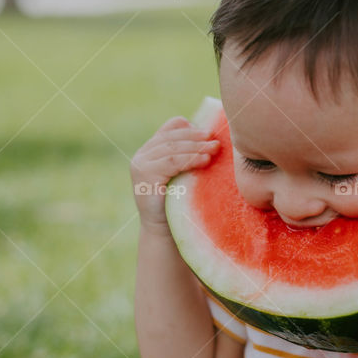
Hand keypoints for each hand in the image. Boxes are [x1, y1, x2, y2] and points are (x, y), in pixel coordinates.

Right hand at [130, 116, 219, 235]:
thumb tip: (214, 137)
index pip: (171, 127)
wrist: (164, 230)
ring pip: (173, 148)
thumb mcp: (184, 173)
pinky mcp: (144, 174)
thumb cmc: (180, 202)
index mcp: (151, 150)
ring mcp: (141, 164)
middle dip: (197, 137)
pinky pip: (172, 162)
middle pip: (173, 136)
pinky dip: (191, 159)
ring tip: (215, 149)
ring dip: (197, 147)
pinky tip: (206, 160)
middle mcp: (142, 154)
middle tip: (216, 140)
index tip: (209, 133)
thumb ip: (189, 155)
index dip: (190, 128)